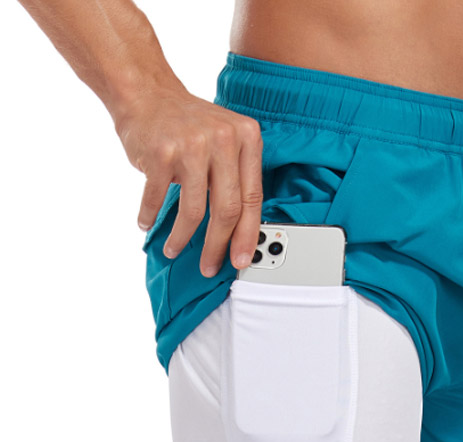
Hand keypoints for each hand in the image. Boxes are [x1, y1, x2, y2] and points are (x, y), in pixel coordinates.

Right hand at [115, 86, 262, 276]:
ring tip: (174, 249)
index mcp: (247, 138)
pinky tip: (146, 223)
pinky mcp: (161, 152)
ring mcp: (191, 145)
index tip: (241, 259)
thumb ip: (237, 178)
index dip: (247, 235)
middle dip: (218, 245)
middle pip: (228, 209)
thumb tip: (241, 232)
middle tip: (210, 265)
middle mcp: (223, 139)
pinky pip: (158, 197)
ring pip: (194, 210)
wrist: (146, 92)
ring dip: (182, 237)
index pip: (253, 198)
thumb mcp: (226, 141)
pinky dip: (150, 215)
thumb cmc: (187, 124)